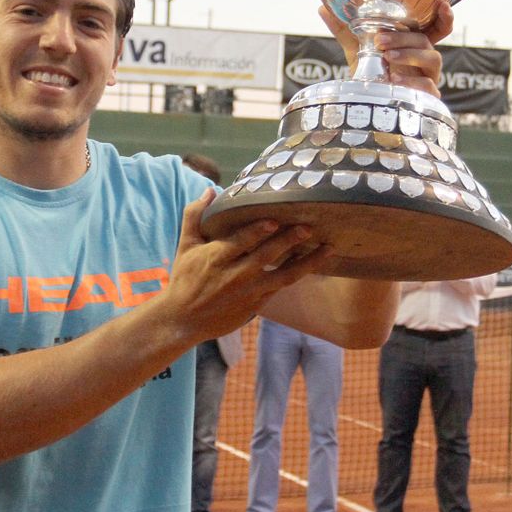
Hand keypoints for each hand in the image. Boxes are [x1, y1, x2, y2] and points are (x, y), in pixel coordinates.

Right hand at [157, 191, 335, 342]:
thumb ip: (195, 216)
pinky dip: (297, 273)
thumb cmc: (185, 280)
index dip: (258, 231)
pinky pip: (282, 287)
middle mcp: (235, 275)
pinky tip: (313, 262)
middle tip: (309, 227)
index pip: (241, 242)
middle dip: (289, 241)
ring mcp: (249, 292)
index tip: (275, 220)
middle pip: (267, 256)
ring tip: (328, 248)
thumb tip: (210, 190)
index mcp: (216, 258)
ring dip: (307, 261)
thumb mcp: (185, 247)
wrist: (183, 321)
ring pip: (284, 275)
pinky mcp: (257, 304)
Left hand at [318, 0, 450, 97]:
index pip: (437, 26)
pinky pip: (428, 87)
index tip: (441, 2)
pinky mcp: (427, 97)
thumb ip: (345, 30)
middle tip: (380, 40)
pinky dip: (413, 82)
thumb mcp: (358, 49)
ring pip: (433, 59)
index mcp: (414, 43)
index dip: (444, 15)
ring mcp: (429, 77)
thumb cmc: (371, 72)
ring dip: (410, 55)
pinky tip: (394, 81)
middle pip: (425, 40)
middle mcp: (425, 57)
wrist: (368, 102)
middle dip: (405, 38)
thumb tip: (322, 7)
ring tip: (387, 57)